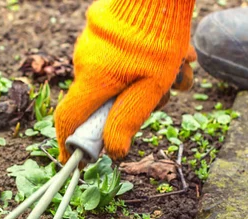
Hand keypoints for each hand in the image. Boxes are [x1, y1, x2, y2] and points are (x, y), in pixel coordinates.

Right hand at [54, 0, 195, 162]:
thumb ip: (128, 120)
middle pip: (103, 100)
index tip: (71, 158)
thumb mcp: (151, 87)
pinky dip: (144, 64)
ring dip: (150, 82)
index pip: (69, 119)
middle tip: (165, 96)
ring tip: (180, 69)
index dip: (67, 143)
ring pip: (118, 79)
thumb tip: (114, 152)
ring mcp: (92, 44)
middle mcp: (85, 62)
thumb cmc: (158, 38)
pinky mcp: (102, 31)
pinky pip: (121, 59)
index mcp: (92, 79)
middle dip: (134, 105)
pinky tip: (175, 55)